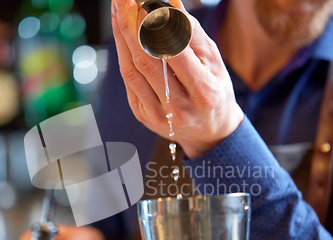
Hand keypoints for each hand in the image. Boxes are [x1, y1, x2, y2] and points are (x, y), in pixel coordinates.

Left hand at [111, 0, 243, 158]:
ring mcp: (156, 114)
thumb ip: (192, 34)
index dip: (157, 25)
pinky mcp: (141, 114)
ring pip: (131, 69)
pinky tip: (122, 31)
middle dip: (130, 25)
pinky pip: (128, 79)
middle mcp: (178, 107)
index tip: (145, 1)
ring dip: (121, 35)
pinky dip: (123, 52)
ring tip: (117, 7)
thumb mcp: (215, 63)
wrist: (208, 133)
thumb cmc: (215, 91)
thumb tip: (171, 4)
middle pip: (146, 61)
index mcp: (203, 93)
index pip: (175, 54)